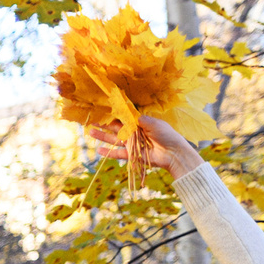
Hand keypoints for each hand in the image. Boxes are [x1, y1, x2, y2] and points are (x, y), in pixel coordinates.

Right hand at [84, 117, 202, 178]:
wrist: (173, 153)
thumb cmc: (166, 135)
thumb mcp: (153, 123)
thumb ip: (139, 119)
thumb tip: (127, 113)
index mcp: (139, 123)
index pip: (123, 117)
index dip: (113, 114)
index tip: (102, 109)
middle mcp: (133, 132)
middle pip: (115, 127)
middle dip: (103, 124)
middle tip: (91, 120)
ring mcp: (131, 144)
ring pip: (114, 139)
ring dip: (102, 136)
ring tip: (90, 132)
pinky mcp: (132, 155)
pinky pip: (118, 154)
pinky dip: (109, 153)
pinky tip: (99, 150)